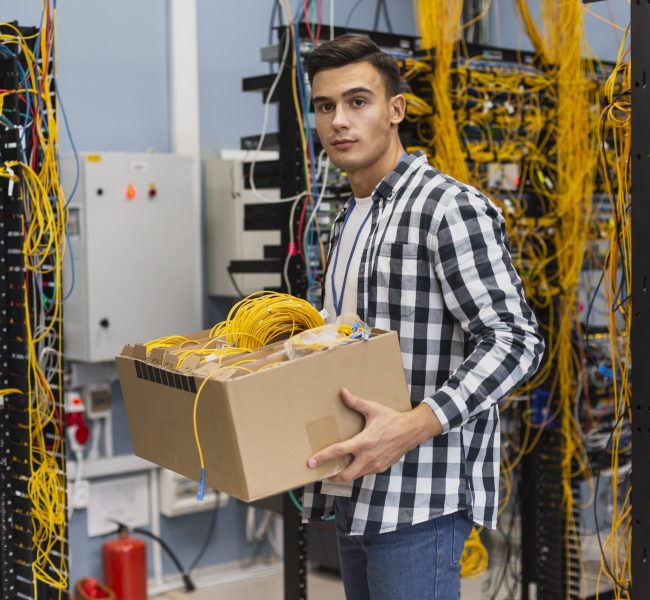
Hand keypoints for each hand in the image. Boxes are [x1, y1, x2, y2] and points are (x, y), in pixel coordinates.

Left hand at [307, 388, 442, 481]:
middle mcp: (368, 457)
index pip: (339, 451)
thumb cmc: (392, 419)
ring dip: (344, 474)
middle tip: (322, 472)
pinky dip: (357, 471)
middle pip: (345, 474)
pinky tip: (353, 465)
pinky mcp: (381, 467)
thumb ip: (356, 402)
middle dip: (332, 475)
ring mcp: (375, 464)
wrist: (412, 431)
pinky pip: (365, 473)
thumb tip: (343, 392)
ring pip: (355, 476)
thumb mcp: (373, 409)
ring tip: (335, 470)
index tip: (311, 462)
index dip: (323, 457)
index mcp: (364, 442)